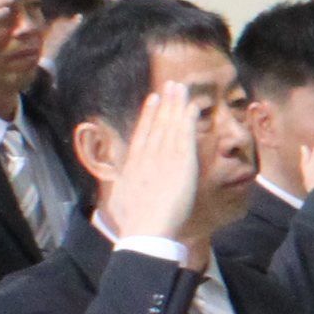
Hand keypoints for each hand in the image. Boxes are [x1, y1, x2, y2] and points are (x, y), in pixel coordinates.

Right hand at [96, 80, 212, 244]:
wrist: (145, 228)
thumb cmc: (133, 223)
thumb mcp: (121, 201)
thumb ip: (124, 189)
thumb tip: (121, 188)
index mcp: (133, 164)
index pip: (143, 133)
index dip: (148, 115)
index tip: (153, 99)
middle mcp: (148, 156)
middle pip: (158, 124)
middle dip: (165, 103)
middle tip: (170, 85)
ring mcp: (164, 157)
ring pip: (171, 125)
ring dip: (177, 105)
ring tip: (181, 88)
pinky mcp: (182, 162)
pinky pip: (186, 135)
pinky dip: (188, 119)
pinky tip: (193, 106)